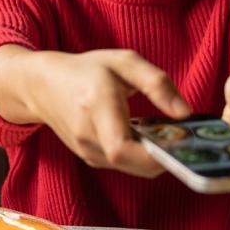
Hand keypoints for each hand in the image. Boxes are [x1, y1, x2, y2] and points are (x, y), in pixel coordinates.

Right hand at [0, 47, 190, 177]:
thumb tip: (185, 113)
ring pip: (131, 167)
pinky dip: (139, 155)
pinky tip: (147, 137)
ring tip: (168, 135)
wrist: (43, 86)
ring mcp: (87, 151)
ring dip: (152, 156)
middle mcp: (89, 135)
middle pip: (133, 164)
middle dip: (164, 157)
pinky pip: (123, 163)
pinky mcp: (90, 158)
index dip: (154, 155)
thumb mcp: (125, 62)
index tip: (180, 144)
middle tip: (185, 140)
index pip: (123, 148)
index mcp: (97, 105)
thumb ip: (158, 84)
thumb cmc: (86, 70)